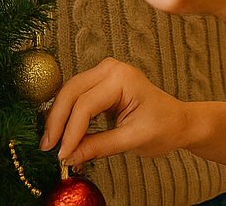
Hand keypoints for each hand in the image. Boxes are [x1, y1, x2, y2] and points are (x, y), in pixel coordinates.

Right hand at [40, 58, 191, 165]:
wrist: (177, 121)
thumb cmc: (163, 127)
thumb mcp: (133, 139)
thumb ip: (100, 147)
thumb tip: (69, 156)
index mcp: (122, 78)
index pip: (86, 104)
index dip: (71, 131)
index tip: (62, 155)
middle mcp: (110, 69)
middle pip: (71, 92)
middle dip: (57, 121)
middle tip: (47, 147)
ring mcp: (103, 73)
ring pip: (69, 93)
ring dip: (58, 118)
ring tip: (51, 144)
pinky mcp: (99, 83)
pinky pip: (76, 97)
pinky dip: (67, 116)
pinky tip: (61, 134)